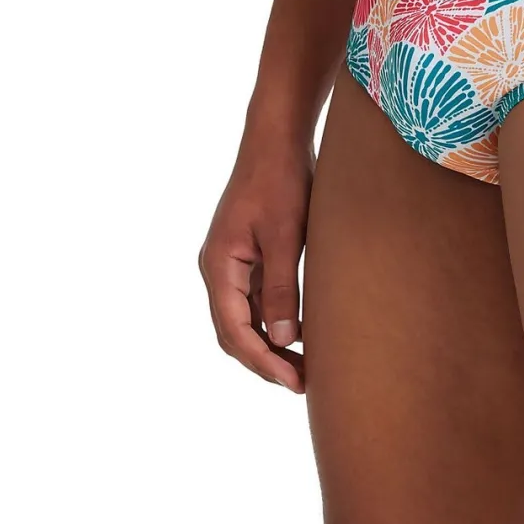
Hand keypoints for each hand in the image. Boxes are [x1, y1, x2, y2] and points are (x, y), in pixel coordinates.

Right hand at [199, 133, 314, 393]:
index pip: (234, 330)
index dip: (263, 361)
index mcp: (218, 266)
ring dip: (269, 345)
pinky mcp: (249, 256)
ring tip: (305, 367)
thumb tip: (283, 338)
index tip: (293, 382)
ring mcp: (232, 264)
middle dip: (265, 361)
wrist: (277, 140)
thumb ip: (282, 288)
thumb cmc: (281, 181)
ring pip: (244, 319)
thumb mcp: (284, 236)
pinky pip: (255, 301)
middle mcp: (218, 269)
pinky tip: (300, 334)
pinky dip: (273, 322)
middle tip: (303, 383)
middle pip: (234, 332)